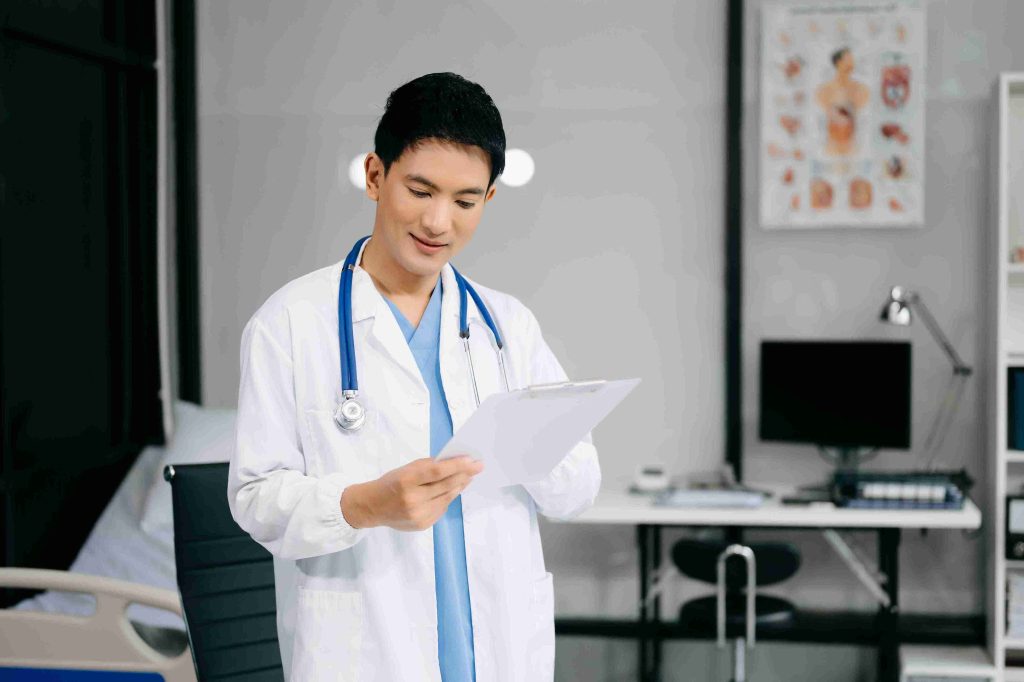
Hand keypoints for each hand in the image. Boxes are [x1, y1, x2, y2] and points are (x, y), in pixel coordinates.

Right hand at [340, 456, 483, 530]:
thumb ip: (427, 467)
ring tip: (468, 477)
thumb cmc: (390, 483)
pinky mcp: (423, 524)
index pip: (437, 471)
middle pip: (445, 486)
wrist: (372, 507)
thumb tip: (454, 462)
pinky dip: (448, 498)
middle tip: (478, 467)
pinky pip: (441, 508)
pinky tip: (452, 490)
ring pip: (447, 498)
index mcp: (406, 481)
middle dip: (464, 475)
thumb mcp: (405, 470)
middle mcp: (413, 499)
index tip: (471, 460)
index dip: (456, 465)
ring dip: (459, 486)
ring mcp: (419, 515)